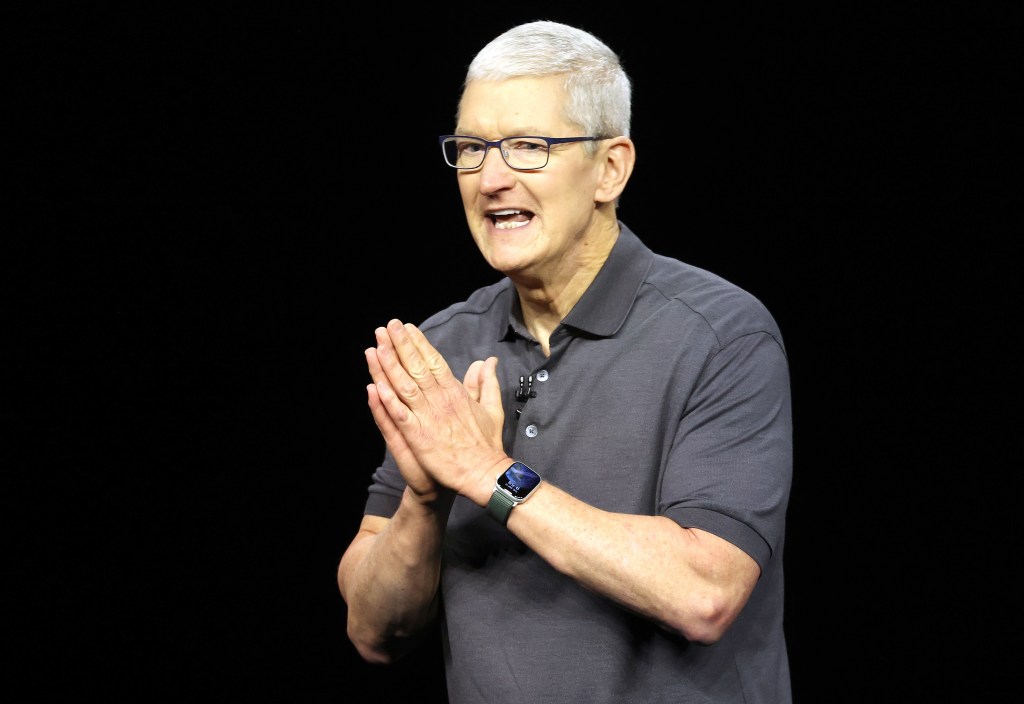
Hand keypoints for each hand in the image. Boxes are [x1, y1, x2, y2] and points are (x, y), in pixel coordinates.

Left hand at [366, 319, 507, 500]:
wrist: (484, 473)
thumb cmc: (487, 444)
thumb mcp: (492, 408)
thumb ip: (486, 383)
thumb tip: (488, 362)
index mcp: (456, 392)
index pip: (434, 361)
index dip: (419, 344)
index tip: (407, 328)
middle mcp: (441, 400)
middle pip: (417, 367)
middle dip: (401, 345)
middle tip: (388, 326)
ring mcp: (429, 417)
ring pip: (405, 386)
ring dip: (390, 365)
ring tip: (377, 346)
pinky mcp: (419, 436)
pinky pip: (399, 415)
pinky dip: (388, 400)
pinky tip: (375, 385)